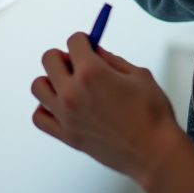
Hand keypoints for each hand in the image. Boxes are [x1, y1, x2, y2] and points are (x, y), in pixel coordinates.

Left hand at [30, 33, 193, 192]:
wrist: (154, 153)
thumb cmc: (151, 116)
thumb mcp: (138, 74)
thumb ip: (112, 59)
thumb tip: (96, 51)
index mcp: (91, 72)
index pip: (73, 41)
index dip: (83, 40)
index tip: (88, 44)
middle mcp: (73, 92)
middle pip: (49, 59)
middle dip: (64, 55)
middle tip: (77, 62)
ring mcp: (67, 115)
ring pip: (39, 86)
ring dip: (51, 80)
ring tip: (68, 84)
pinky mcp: (67, 136)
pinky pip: (40, 118)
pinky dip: (45, 109)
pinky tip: (60, 106)